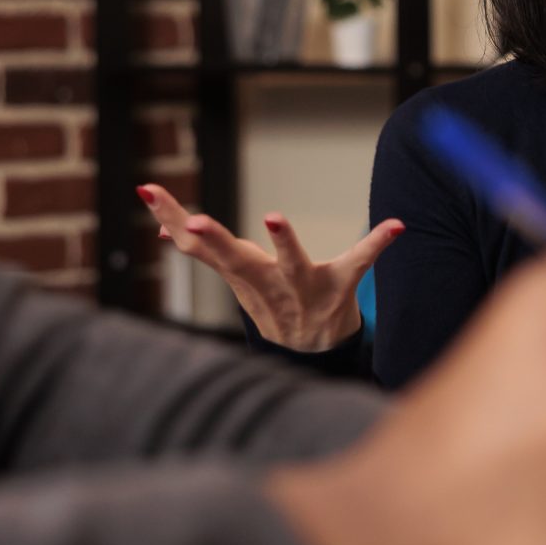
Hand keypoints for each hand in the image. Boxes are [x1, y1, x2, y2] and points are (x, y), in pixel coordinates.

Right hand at [137, 183, 402, 350]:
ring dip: (283, 244)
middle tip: (193, 224)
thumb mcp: (240, 280)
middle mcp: (268, 284)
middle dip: (214, 242)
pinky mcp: (340, 288)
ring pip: (291, 266)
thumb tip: (168, 230)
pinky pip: (360, 263)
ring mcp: (303, 289)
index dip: (173, 220)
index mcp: (242, 276)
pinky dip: (378, 243)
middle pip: (235, 261)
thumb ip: (208, 253)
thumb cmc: (275, 304)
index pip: (200, 246)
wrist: (316, 353)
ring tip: (273, 217)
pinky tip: (397, 226)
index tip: (148, 191)